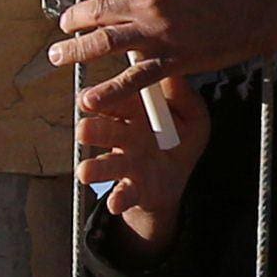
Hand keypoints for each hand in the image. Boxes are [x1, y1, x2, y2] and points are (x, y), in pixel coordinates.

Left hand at [47, 0, 276, 117]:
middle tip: (65, 25)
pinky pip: (132, 80)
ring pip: (104, 42)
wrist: (268, 7)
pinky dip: (107, 91)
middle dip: (74, 18)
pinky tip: (88, 99)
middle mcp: (151, 0)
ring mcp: (160, 32)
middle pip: (96, 8)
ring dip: (75, 50)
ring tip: (57, 56)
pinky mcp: (174, 61)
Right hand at [75, 61, 194, 244]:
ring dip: (95, 169)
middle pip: (102, 131)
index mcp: (135, 114)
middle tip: (84, 130)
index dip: (103, 98)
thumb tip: (175, 74)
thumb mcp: (192, 116)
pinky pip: (123, 194)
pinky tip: (115, 203)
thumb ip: (185, 97)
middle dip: (91, 130)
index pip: (115, 101)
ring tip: (86, 172)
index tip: (90, 97)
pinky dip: (118, 199)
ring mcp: (125, 165)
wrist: (174, 180)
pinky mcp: (133, 190)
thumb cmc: (179, 139)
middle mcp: (124, 137)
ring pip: (105, 165)